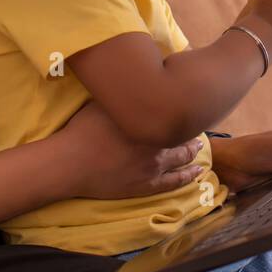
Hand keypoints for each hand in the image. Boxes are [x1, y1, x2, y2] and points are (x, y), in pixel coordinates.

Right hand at [60, 102, 204, 199]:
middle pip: (184, 139)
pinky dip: (188, 177)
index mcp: (149, 122)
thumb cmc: (84, 129)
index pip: (176, 117)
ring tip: (199, 149)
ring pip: (183, 161)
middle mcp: (157, 144)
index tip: (186, 109)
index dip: (183, 114)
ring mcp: (153, 168)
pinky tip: (197, 173)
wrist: (71, 162)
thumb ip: (126, 97)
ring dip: (193, 154)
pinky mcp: (146, 186)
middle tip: (198, 130)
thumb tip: (139, 85)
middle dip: (192, 135)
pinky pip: (174, 183)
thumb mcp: (105, 103)